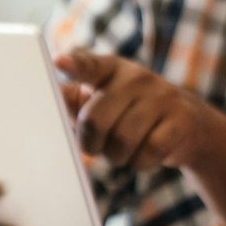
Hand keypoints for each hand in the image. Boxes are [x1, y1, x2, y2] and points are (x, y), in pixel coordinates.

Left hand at [57, 50, 225, 172]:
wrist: (187, 124)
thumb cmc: (129, 113)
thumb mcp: (101, 101)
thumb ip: (71, 101)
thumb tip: (38, 104)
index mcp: (110, 69)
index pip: (88, 66)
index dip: (74, 65)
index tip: (59, 62)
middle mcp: (137, 77)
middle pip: (95, 119)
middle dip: (91, 143)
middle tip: (96, 146)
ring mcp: (163, 95)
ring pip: (122, 141)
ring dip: (117, 156)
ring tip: (123, 149)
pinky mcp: (183, 118)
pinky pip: (150, 152)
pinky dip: (141, 163)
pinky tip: (145, 154)